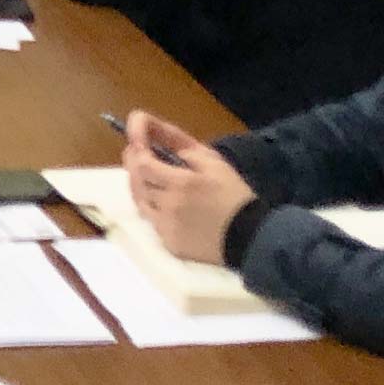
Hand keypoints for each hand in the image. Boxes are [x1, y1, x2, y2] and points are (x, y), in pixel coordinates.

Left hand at [123, 118, 252, 264]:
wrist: (249, 235)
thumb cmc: (233, 194)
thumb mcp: (214, 162)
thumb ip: (182, 146)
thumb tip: (156, 139)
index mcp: (180, 183)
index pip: (142, 164)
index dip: (135, 151)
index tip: (135, 142)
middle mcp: (167, 205)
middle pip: (136, 183)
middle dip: (134, 166)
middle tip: (138, 156)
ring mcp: (166, 227)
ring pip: (140, 203)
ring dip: (141, 187)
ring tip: (151, 177)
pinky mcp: (169, 244)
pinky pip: (152, 222)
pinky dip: (153, 209)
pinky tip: (164, 202)